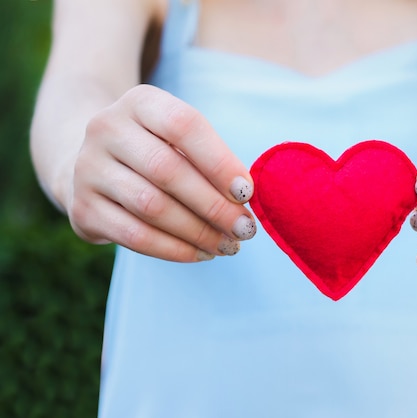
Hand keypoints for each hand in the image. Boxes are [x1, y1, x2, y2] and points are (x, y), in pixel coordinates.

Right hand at [68, 84, 255, 261]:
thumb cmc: (157, 152)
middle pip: (168, 170)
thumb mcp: (180, 140)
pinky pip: (135, 236)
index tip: (247, 193)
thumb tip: (244, 199)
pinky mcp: (82, 208)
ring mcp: (88, 168)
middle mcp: (106, 128)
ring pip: (152, 206)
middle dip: (214, 205)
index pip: (184, 125)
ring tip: (228, 245)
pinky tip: (201, 253)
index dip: (220, 161)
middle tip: (244, 229)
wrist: (94, 165)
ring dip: (198, 232)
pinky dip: (175, 249)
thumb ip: (211, 161)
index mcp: (140, 102)